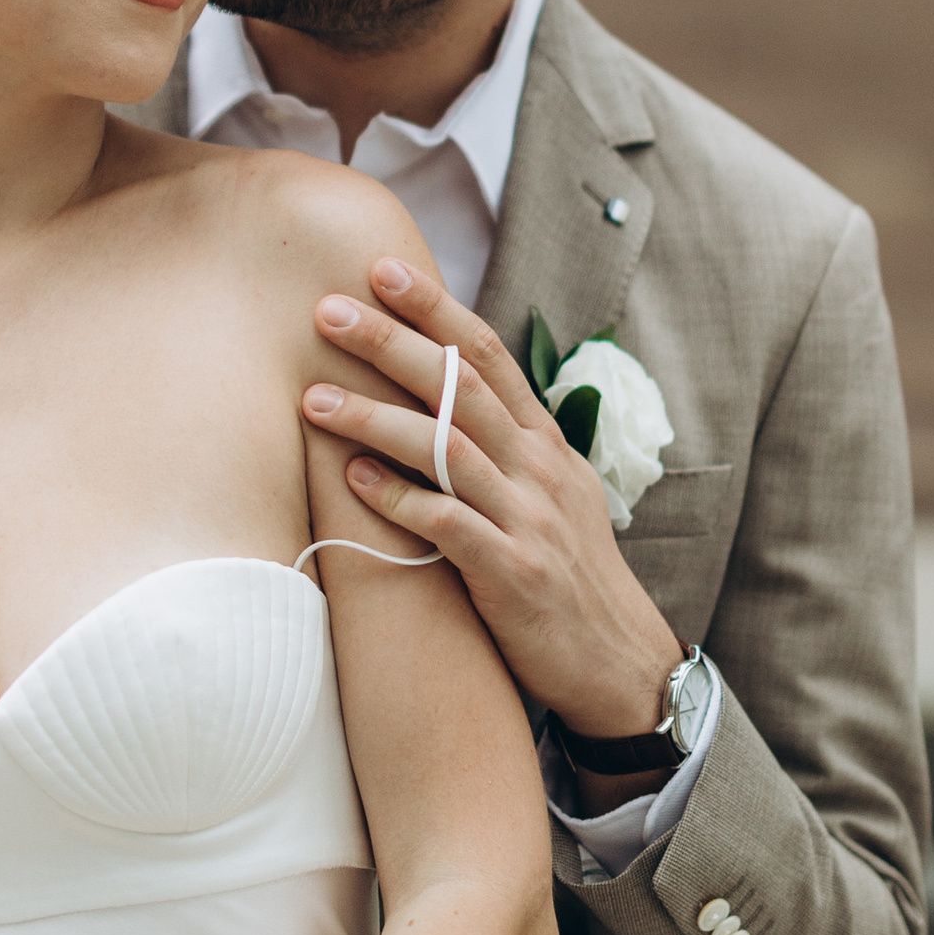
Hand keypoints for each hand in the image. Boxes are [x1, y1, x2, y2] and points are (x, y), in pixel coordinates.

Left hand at [301, 260, 682, 744]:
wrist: (620, 664)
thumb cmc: (570, 576)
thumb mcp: (555, 496)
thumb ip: (505, 446)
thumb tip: (448, 395)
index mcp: (545, 443)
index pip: (488, 355)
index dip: (435, 309)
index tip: (381, 270)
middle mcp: (538, 470)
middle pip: (460, 386)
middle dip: (392, 342)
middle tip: (328, 309)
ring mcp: (528, 520)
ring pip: (447, 449)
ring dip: (377, 418)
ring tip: (314, 398)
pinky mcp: (512, 573)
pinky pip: (449, 526)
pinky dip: (400, 500)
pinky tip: (352, 481)